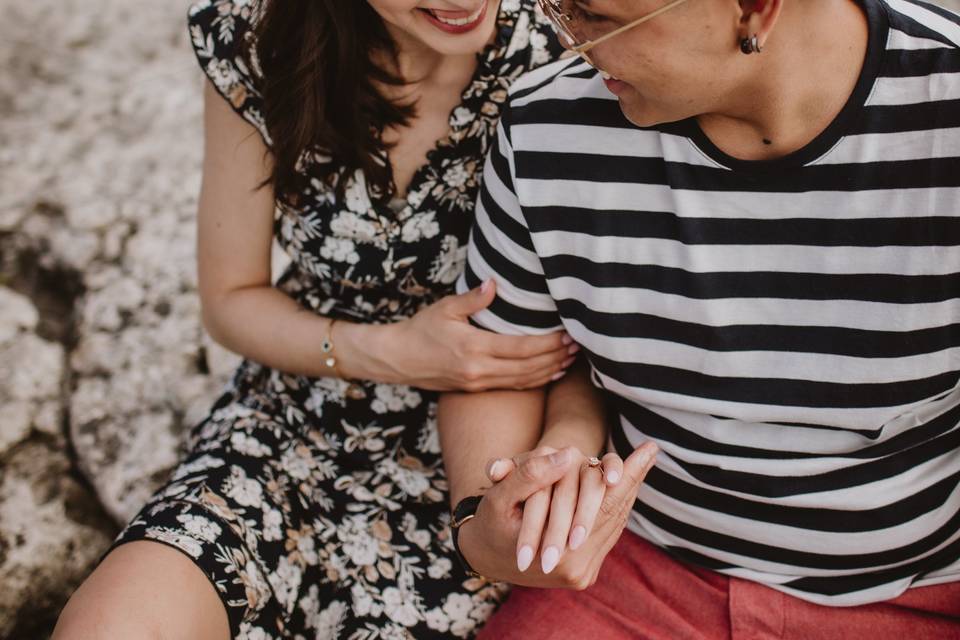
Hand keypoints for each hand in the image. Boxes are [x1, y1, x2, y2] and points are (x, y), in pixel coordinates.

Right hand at [375, 279, 576, 390]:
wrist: (398, 360)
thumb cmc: (421, 329)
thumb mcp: (444, 308)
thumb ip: (472, 298)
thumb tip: (493, 283)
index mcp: (474, 349)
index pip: (521, 349)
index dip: (548, 344)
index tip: (568, 334)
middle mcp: (479, 370)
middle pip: (528, 367)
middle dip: (556, 357)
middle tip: (579, 345)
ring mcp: (479, 383)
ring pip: (524, 381)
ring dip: (550, 370)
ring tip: (572, 359)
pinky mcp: (477, 389)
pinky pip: (513, 387)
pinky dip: (535, 381)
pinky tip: (551, 373)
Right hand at [457, 442, 657, 588]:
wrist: (485, 558)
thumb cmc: (490, 522)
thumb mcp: (501, 497)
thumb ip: (533, 474)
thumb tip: (569, 453)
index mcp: (561, 554)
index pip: (606, 505)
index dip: (628, 473)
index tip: (649, 447)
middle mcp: (579, 569)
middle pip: (616, 513)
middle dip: (634, 478)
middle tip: (652, 448)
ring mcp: (584, 573)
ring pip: (616, 524)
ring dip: (629, 492)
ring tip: (645, 460)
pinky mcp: (585, 571)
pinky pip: (608, 533)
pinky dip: (617, 507)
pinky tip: (627, 486)